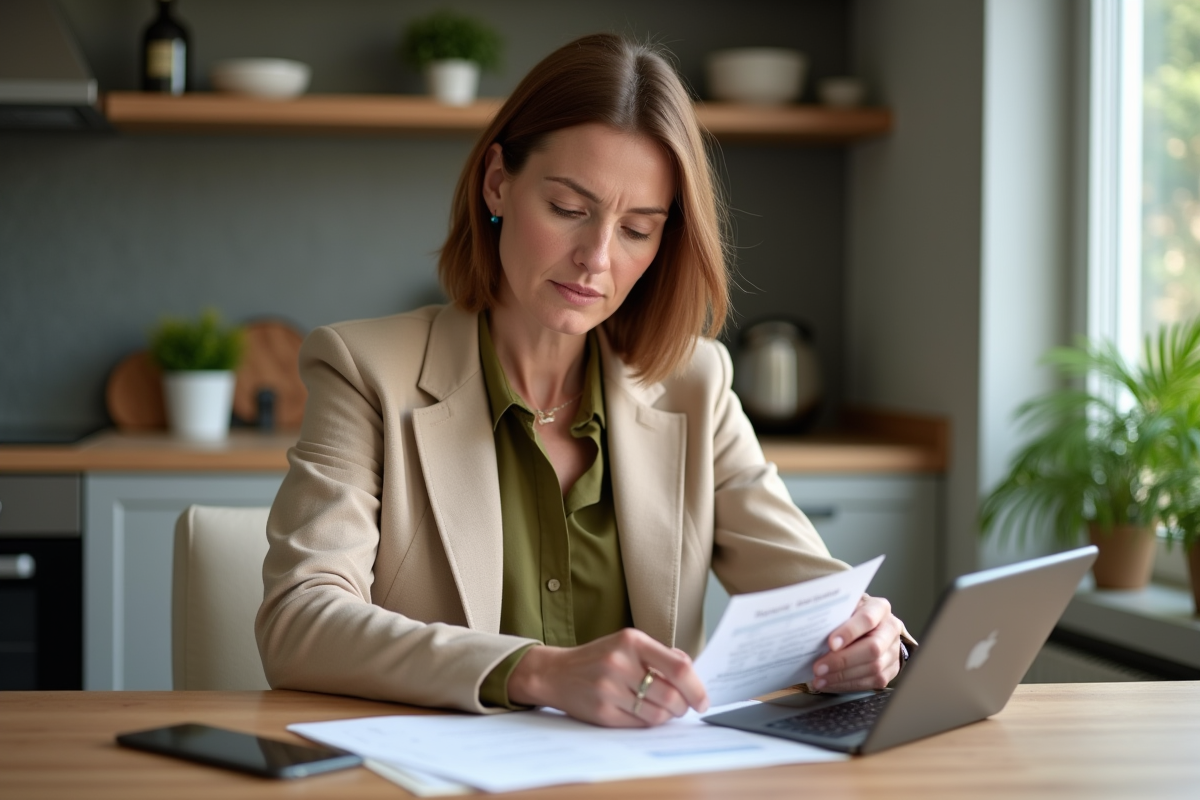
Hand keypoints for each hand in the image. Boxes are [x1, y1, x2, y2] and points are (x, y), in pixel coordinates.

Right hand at [507, 628, 709, 726]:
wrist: (555, 673)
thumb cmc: (598, 658)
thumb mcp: (627, 643)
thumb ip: (659, 654)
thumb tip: (691, 672)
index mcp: (632, 641)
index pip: (679, 668)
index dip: (697, 688)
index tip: (703, 700)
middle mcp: (620, 663)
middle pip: (671, 695)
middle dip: (683, 706)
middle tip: (683, 708)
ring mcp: (609, 689)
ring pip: (657, 714)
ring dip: (667, 716)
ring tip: (664, 710)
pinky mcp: (602, 712)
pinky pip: (639, 724)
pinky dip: (648, 722)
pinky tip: (643, 713)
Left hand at [810, 594, 904, 691]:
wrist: (874, 627)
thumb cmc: (853, 615)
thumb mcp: (845, 607)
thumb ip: (835, 614)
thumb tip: (811, 626)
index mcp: (879, 608)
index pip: (867, 618)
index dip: (849, 631)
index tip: (831, 643)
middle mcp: (890, 629)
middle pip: (872, 648)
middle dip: (843, 660)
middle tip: (819, 667)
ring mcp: (893, 651)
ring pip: (873, 668)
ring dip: (842, 677)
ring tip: (820, 679)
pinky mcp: (891, 670)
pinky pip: (871, 682)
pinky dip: (847, 685)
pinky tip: (830, 683)